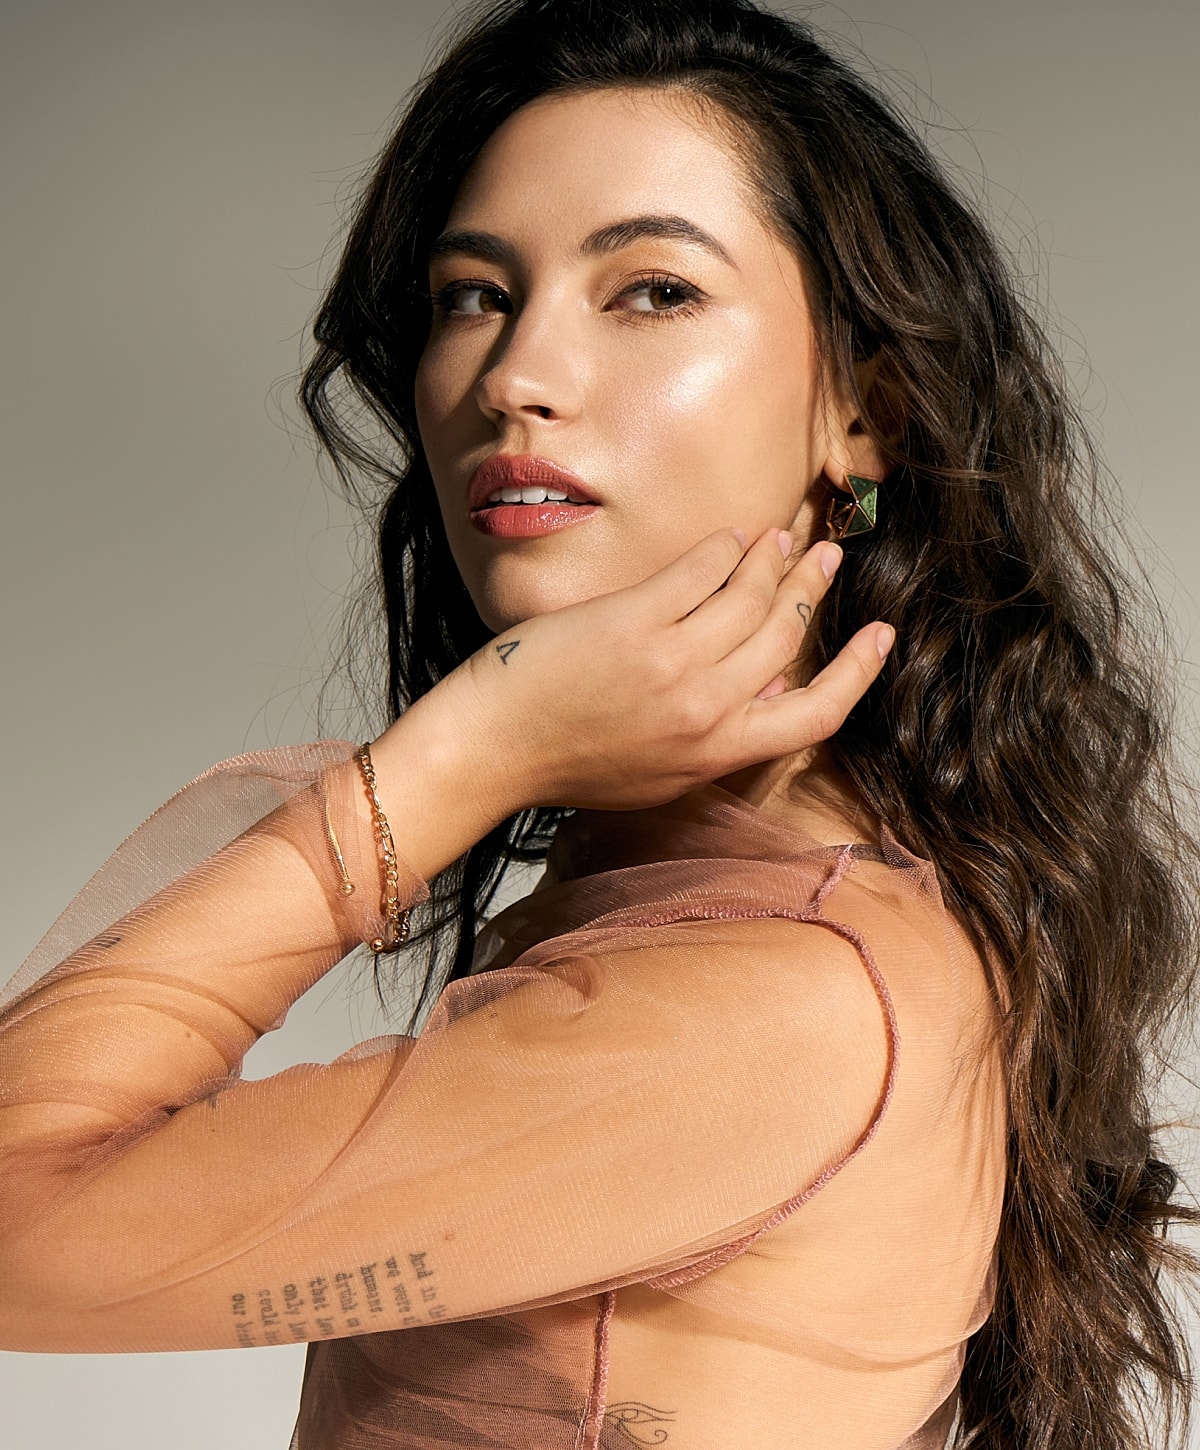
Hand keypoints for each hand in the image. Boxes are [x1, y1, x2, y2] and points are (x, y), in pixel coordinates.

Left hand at [433, 525, 892, 816]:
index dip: (858, 672)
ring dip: (773, 558)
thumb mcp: (661, 776)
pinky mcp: (635, 621)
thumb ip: (718, 739)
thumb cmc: (571, 764)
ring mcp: (672, 661)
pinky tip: (727, 537)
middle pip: (787, 635)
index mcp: (718, 754)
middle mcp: (706, 709)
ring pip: (750, 595)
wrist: (492, 749)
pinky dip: (721, 548)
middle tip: (825, 556)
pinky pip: (699, 571)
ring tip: (783, 537)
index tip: (879, 635)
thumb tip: (770, 684)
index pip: (817, 714)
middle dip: (814, 588)